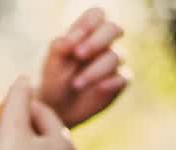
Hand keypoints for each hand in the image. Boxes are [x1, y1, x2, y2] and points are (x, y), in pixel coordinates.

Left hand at [39, 8, 128, 128]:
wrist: (58, 108)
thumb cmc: (54, 79)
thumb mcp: (52, 62)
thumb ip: (60, 46)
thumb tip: (74, 36)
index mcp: (87, 32)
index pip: (97, 14)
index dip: (90, 22)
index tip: (76, 36)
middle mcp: (104, 44)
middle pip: (114, 28)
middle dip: (97, 41)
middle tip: (78, 55)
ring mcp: (113, 63)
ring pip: (117, 56)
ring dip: (95, 69)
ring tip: (76, 84)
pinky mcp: (119, 82)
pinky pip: (124, 77)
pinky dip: (112, 81)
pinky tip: (99, 88)